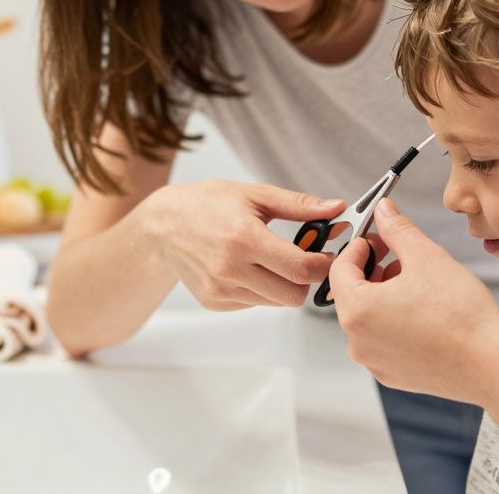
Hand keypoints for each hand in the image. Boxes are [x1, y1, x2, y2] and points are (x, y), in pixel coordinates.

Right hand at [134, 180, 345, 310]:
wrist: (163, 225)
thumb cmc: (208, 204)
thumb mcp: (255, 195)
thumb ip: (298, 205)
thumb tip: (335, 208)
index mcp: (245, 238)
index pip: (301, 269)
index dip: (323, 265)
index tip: (326, 256)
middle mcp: (231, 269)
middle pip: (293, 295)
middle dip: (306, 280)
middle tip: (303, 260)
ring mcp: (221, 290)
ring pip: (276, 302)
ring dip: (283, 285)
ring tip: (271, 260)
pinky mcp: (214, 302)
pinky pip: (254, 304)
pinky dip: (261, 290)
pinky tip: (249, 268)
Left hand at [330, 198, 498, 405]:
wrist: (492, 365)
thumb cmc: (461, 314)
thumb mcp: (427, 256)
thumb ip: (398, 229)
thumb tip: (383, 211)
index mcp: (357, 311)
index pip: (339, 269)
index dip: (358, 247)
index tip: (377, 238)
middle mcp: (358, 342)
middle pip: (352, 294)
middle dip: (372, 269)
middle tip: (398, 255)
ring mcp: (374, 362)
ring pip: (368, 318)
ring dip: (384, 294)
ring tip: (416, 282)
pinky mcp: (393, 376)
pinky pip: (383, 340)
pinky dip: (394, 321)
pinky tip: (423, 311)